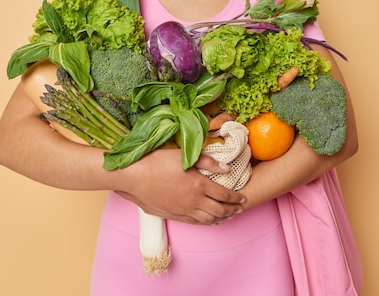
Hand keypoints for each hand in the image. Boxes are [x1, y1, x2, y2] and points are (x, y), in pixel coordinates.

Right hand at [115, 147, 244, 224]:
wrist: (135, 177)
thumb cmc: (158, 161)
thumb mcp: (184, 156)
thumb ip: (207, 161)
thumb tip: (226, 167)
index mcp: (199, 184)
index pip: (224, 194)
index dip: (236, 197)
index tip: (243, 197)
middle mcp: (194, 201)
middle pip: (219, 210)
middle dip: (232, 210)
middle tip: (240, 208)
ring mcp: (184, 210)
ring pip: (208, 219)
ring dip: (221, 218)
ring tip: (229, 216)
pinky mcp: (174, 215)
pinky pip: (195, 222)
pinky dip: (206, 223)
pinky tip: (209, 221)